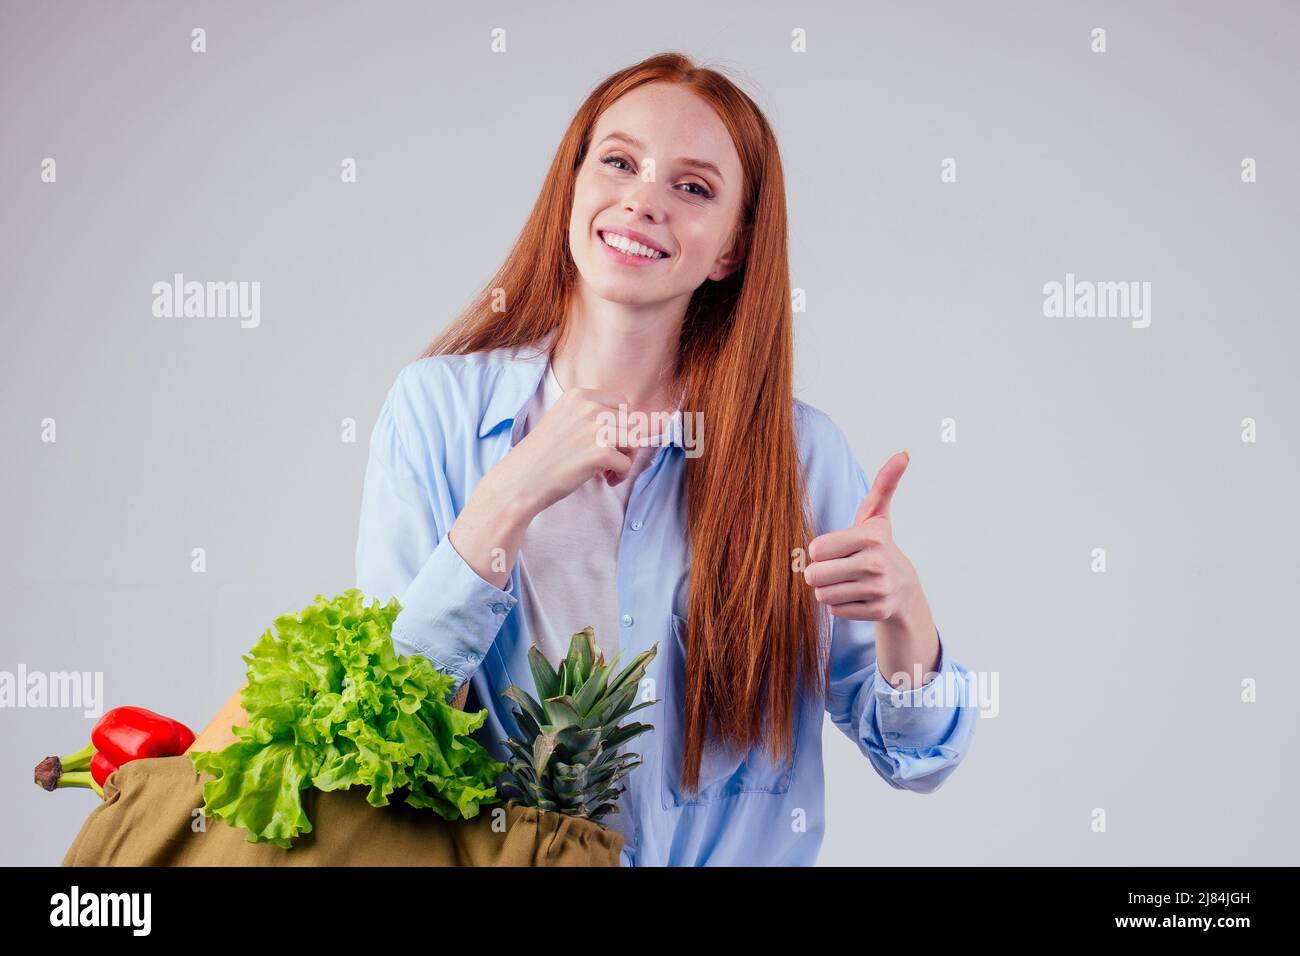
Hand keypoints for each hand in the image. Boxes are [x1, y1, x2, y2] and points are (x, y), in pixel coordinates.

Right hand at [493, 385, 643, 516]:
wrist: (521, 478)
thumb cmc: (542, 455)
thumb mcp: (564, 419)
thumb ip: (590, 415)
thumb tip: (630, 421)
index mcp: (579, 396)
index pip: (622, 402)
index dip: (622, 424)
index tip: (611, 441)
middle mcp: (589, 407)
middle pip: (632, 422)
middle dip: (627, 443)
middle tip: (612, 460)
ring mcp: (595, 429)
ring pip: (635, 440)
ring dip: (628, 458)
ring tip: (610, 470)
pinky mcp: (600, 452)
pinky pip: (627, 464)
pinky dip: (621, 475)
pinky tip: (606, 480)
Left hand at [802, 451, 919, 621]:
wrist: (904, 588)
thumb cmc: (878, 545)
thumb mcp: (878, 514)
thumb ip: (884, 483)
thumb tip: (903, 453)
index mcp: (871, 537)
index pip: (816, 549)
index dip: (821, 550)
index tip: (837, 549)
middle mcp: (876, 563)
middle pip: (815, 575)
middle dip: (820, 573)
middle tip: (838, 568)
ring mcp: (878, 589)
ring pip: (822, 594)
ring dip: (828, 590)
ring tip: (847, 581)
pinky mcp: (877, 611)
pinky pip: (834, 610)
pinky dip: (840, 605)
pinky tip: (856, 596)